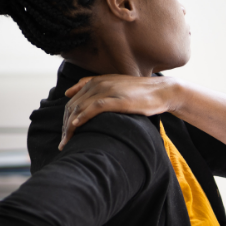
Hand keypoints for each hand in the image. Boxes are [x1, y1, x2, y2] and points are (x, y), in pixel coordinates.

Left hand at [60, 74, 179, 148]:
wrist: (161, 91)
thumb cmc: (139, 93)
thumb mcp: (115, 87)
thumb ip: (94, 88)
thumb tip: (70, 92)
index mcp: (96, 81)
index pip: (72, 101)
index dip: (65, 118)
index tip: (65, 134)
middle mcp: (98, 84)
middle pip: (73, 106)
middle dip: (65, 126)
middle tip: (63, 143)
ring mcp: (107, 90)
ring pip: (80, 108)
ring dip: (70, 127)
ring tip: (67, 142)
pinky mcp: (116, 99)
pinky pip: (93, 108)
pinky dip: (82, 117)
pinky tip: (76, 127)